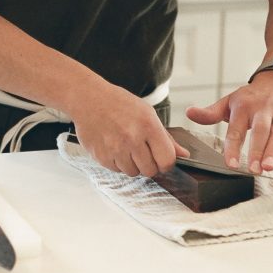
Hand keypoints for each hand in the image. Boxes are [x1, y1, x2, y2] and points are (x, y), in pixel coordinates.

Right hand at [68, 82, 189, 177]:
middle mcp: (132, 139)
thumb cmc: (119, 104)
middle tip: (142, 151)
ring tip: (126, 146)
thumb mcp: (147, 114)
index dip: (166, 163)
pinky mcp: (101, 156)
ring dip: (132, 164)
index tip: (162, 159)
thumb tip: (184, 154)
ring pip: (133, 173)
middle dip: (149, 164)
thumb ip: (166, 138)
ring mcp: (115, 149)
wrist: (88, 99)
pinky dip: (118, 163)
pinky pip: (117, 171)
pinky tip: (114, 147)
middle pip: (150, 170)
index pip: (167, 160)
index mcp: (148, 126)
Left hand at [185, 72, 272, 172]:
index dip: (233, 147)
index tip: (230, 163)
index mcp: (244, 107)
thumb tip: (189, 113)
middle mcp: (263, 109)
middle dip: (256, 150)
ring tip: (269, 167)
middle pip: (260, 131)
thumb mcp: (229, 102)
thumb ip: (210, 113)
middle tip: (252, 169)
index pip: (236, 129)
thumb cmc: (251, 96)